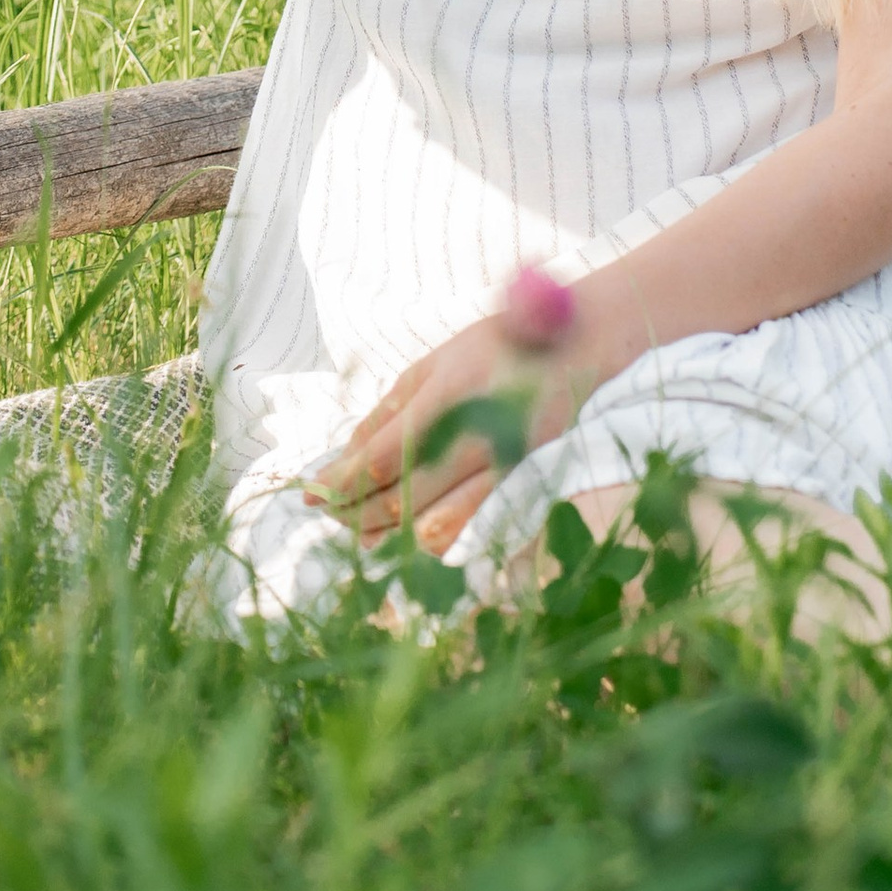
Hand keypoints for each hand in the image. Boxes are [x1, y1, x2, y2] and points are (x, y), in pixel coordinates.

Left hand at [314, 281, 604, 557]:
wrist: (579, 350)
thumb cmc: (496, 350)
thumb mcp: (434, 364)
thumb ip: (389, 411)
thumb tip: (346, 456)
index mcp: (451, 396)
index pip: (385, 456)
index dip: (343, 482)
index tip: (312, 491)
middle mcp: (479, 438)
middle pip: (405, 497)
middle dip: (356, 512)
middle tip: (326, 513)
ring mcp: (507, 468)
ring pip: (437, 524)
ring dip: (389, 535)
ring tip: (357, 532)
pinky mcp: (527, 487)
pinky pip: (472, 529)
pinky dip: (432, 541)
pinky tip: (406, 539)